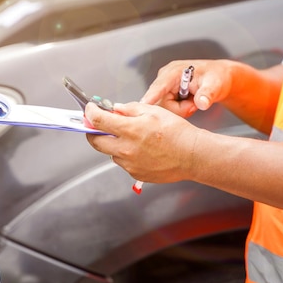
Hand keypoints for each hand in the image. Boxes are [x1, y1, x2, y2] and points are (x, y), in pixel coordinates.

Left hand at [85, 101, 201, 183]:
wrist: (192, 155)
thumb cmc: (177, 132)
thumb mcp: (154, 111)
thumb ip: (130, 109)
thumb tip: (115, 109)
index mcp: (130, 130)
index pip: (98, 121)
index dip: (90, 113)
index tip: (90, 110)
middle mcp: (126, 149)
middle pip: (95, 141)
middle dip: (93, 131)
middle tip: (99, 125)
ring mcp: (130, 164)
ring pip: (110, 152)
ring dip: (113, 143)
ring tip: (130, 137)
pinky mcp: (135, 174)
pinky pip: (123, 162)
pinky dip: (126, 154)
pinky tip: (141, 149)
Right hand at [140, 59, 236, 116]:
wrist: (219, 78)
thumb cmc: (216, 76)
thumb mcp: (215, 84)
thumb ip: (208, 94)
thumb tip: (202, 103)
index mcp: (174, 71)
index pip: (160, 86)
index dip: (151, 96)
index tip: (142, 105)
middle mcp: (165, 78)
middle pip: (162, 103)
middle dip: (180, 108)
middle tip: (195, 104)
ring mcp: (165, 87)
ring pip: (165, 108)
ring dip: (181, 109)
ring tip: (193, 101)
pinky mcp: (167, 94)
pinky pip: (168, 109)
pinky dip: (181, 109)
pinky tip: (189, 103)